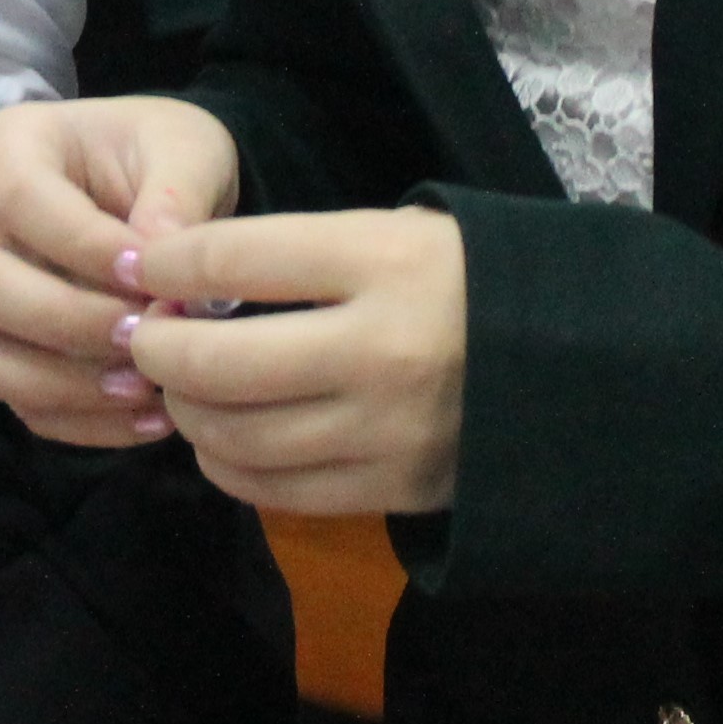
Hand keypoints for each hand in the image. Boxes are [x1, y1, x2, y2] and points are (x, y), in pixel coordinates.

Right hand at [0, 97, 239, 446]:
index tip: (151, 276)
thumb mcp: (190, 150)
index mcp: (6, 146)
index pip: (19, 199)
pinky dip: (78, 420)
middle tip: (143, 337)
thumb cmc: (166, 157)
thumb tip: (155, 258)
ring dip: (58, 383)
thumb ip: (178, 192)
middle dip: (62, 321)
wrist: (160, 196)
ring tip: (144, 389)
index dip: (81, 246)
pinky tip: (149, 416)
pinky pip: (11, 400)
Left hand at [126, 208, 467, 515]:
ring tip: (180, 385)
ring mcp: (387, 432)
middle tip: (143, 334)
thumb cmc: (470, 281)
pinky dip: (227, 464)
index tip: (141, 268)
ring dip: (185, 410)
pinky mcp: (394, 490)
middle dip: (158, 347)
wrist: (581, 364)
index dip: (165, 265)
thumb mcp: (396, 233)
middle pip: (220, 362)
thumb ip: (296, 254)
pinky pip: (275, 490)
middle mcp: (381, 351)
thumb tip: (182, 277)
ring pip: (236, 435)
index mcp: (384, 261)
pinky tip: (221, 438)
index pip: (234, 260)